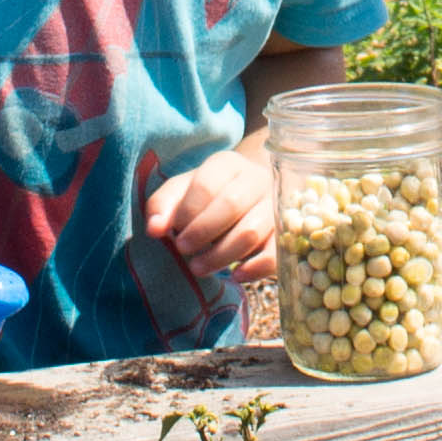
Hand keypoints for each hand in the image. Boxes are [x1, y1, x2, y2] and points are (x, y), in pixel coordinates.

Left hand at [141, 137, 281, 285]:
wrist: (251, 195)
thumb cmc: (209, 195)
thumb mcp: (182, 192)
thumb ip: (163, 206)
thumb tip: (154, 229)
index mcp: (228, 164)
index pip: (207, 184)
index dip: (188, 212)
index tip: (174, 233)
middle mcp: (256, 179)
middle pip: (232, 204)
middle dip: (203, 232)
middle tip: (184, 251)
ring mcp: (276, 205)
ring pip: (252, 231)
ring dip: (222, 255)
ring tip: (199, 268)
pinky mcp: (287, 233)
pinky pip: (276, 252)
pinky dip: (255, 268)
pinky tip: (236, 275)